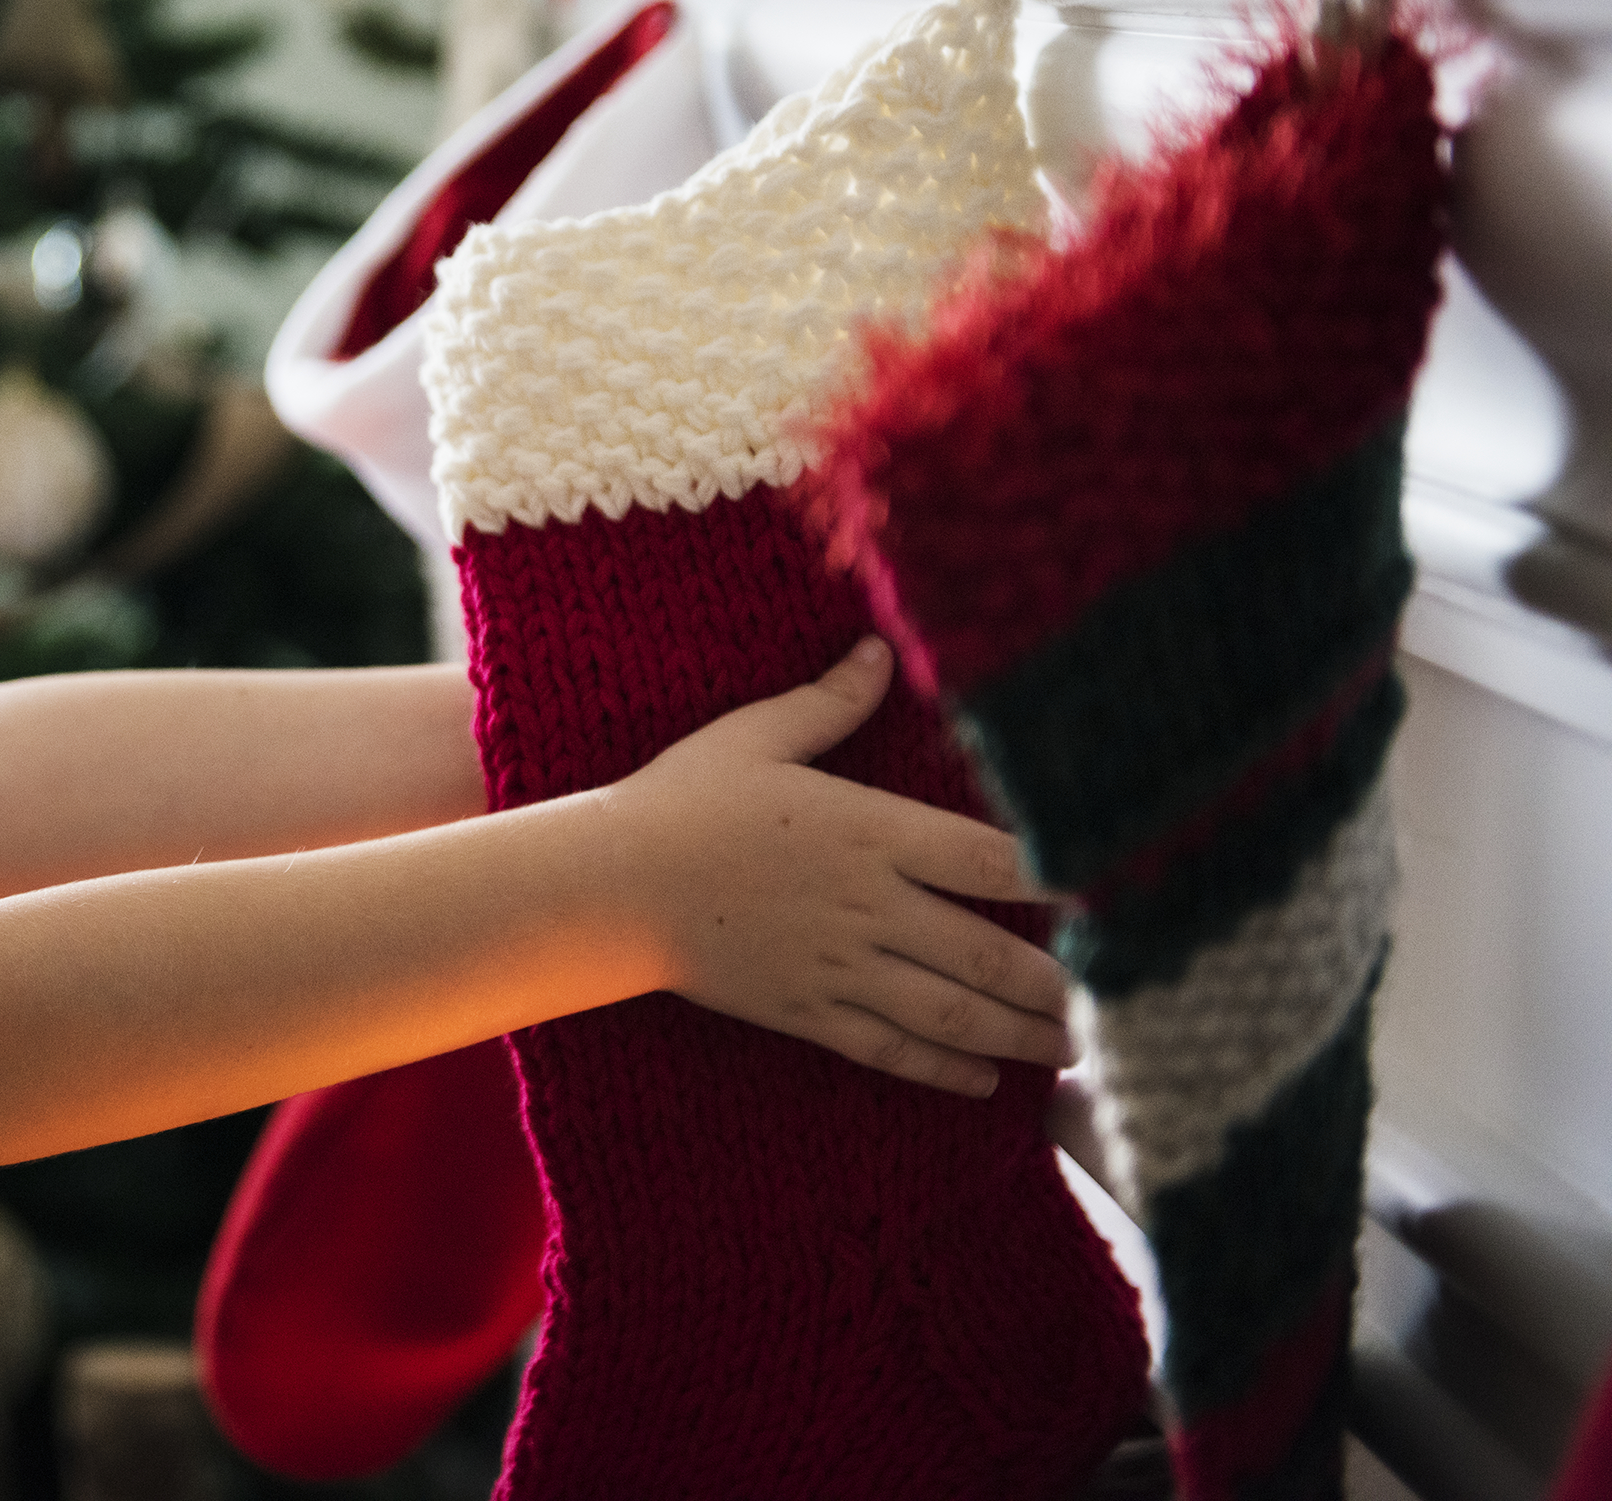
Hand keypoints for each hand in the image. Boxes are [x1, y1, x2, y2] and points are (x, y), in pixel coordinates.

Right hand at [616, 638, 1073, 1097]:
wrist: (611, 887)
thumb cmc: (681, 802)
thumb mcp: (753, 737)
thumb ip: (827, 702)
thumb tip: (877, 649)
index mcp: (866, 832)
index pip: (988, 858)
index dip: (1058, 875)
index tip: (1114, 892)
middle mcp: (867, 905)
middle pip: (988, 952)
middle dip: (1058, 981)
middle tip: (1117, 1000)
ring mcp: (839, 966)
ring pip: (951, 1012)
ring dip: (1020, 1033)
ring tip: (1073, 1049)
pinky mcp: (807, 1011)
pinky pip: (890, 1049)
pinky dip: (945, 1070)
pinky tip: (985, 1079)